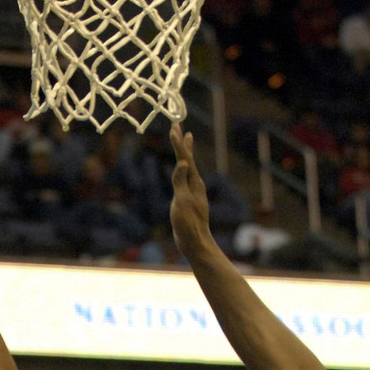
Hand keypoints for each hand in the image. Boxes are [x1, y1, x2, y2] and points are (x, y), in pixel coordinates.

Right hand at [169, 123, 211, 258]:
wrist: (195, 243)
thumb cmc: (188, 224)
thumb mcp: (182, 202)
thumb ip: (180, 182)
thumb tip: (182, 163)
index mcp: (194, 183)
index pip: (185, 158)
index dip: (178, 143)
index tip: (174, 128)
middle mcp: (195, 184)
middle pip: (188, 159)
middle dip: (182, 143)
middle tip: (178, 126)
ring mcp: (192, 192)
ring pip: (188, 167)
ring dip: (185, 153)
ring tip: (185, 140)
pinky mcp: (188, 200)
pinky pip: (184, 178)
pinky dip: (182, 168)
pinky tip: (182, 170)